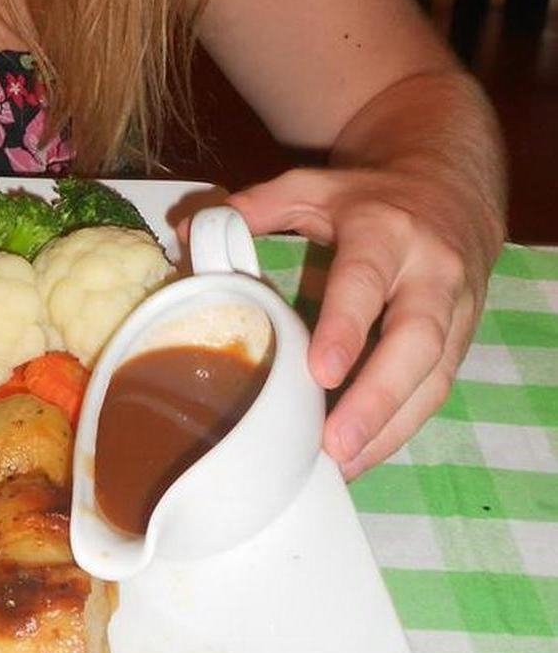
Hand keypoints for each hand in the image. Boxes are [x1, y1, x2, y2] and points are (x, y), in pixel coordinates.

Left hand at [226, 165, 500, 478]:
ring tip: (343, 465)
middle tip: (336, 445)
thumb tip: (189, 232)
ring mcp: (455, 311)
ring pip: (434, 377)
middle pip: (418, 342)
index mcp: (385, 231)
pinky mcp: (462, 342)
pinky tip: (362, 455)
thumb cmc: (369, 197)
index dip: (347, 327)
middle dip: (379, 397)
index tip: (320, 372)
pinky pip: (437, 391)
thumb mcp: (313, 187)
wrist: (453, 189)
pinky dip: (401, 428)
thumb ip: (257, 206)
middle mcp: (430, 273)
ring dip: (391, 427)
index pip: (366, 281)